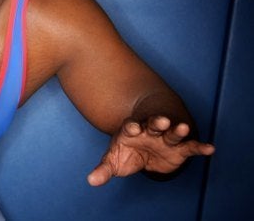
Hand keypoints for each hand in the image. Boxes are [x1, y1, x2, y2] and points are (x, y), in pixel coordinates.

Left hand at [87, 115, 214, 185]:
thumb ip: (104, 169)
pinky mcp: (179, 148)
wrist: (144, 148)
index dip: (132, 126)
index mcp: (131, 130)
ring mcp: (165, 138)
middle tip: (162, 120)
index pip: (130, 126)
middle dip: (157, 122)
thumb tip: (91, 181)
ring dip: (178, 130)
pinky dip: (199, 147)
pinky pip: (190, 147)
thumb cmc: (127, 151)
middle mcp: (150, 131)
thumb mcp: (113, 160)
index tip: (132, 126)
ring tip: (183, 127)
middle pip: (154, 124)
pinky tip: (209, 148)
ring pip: (172, 132)